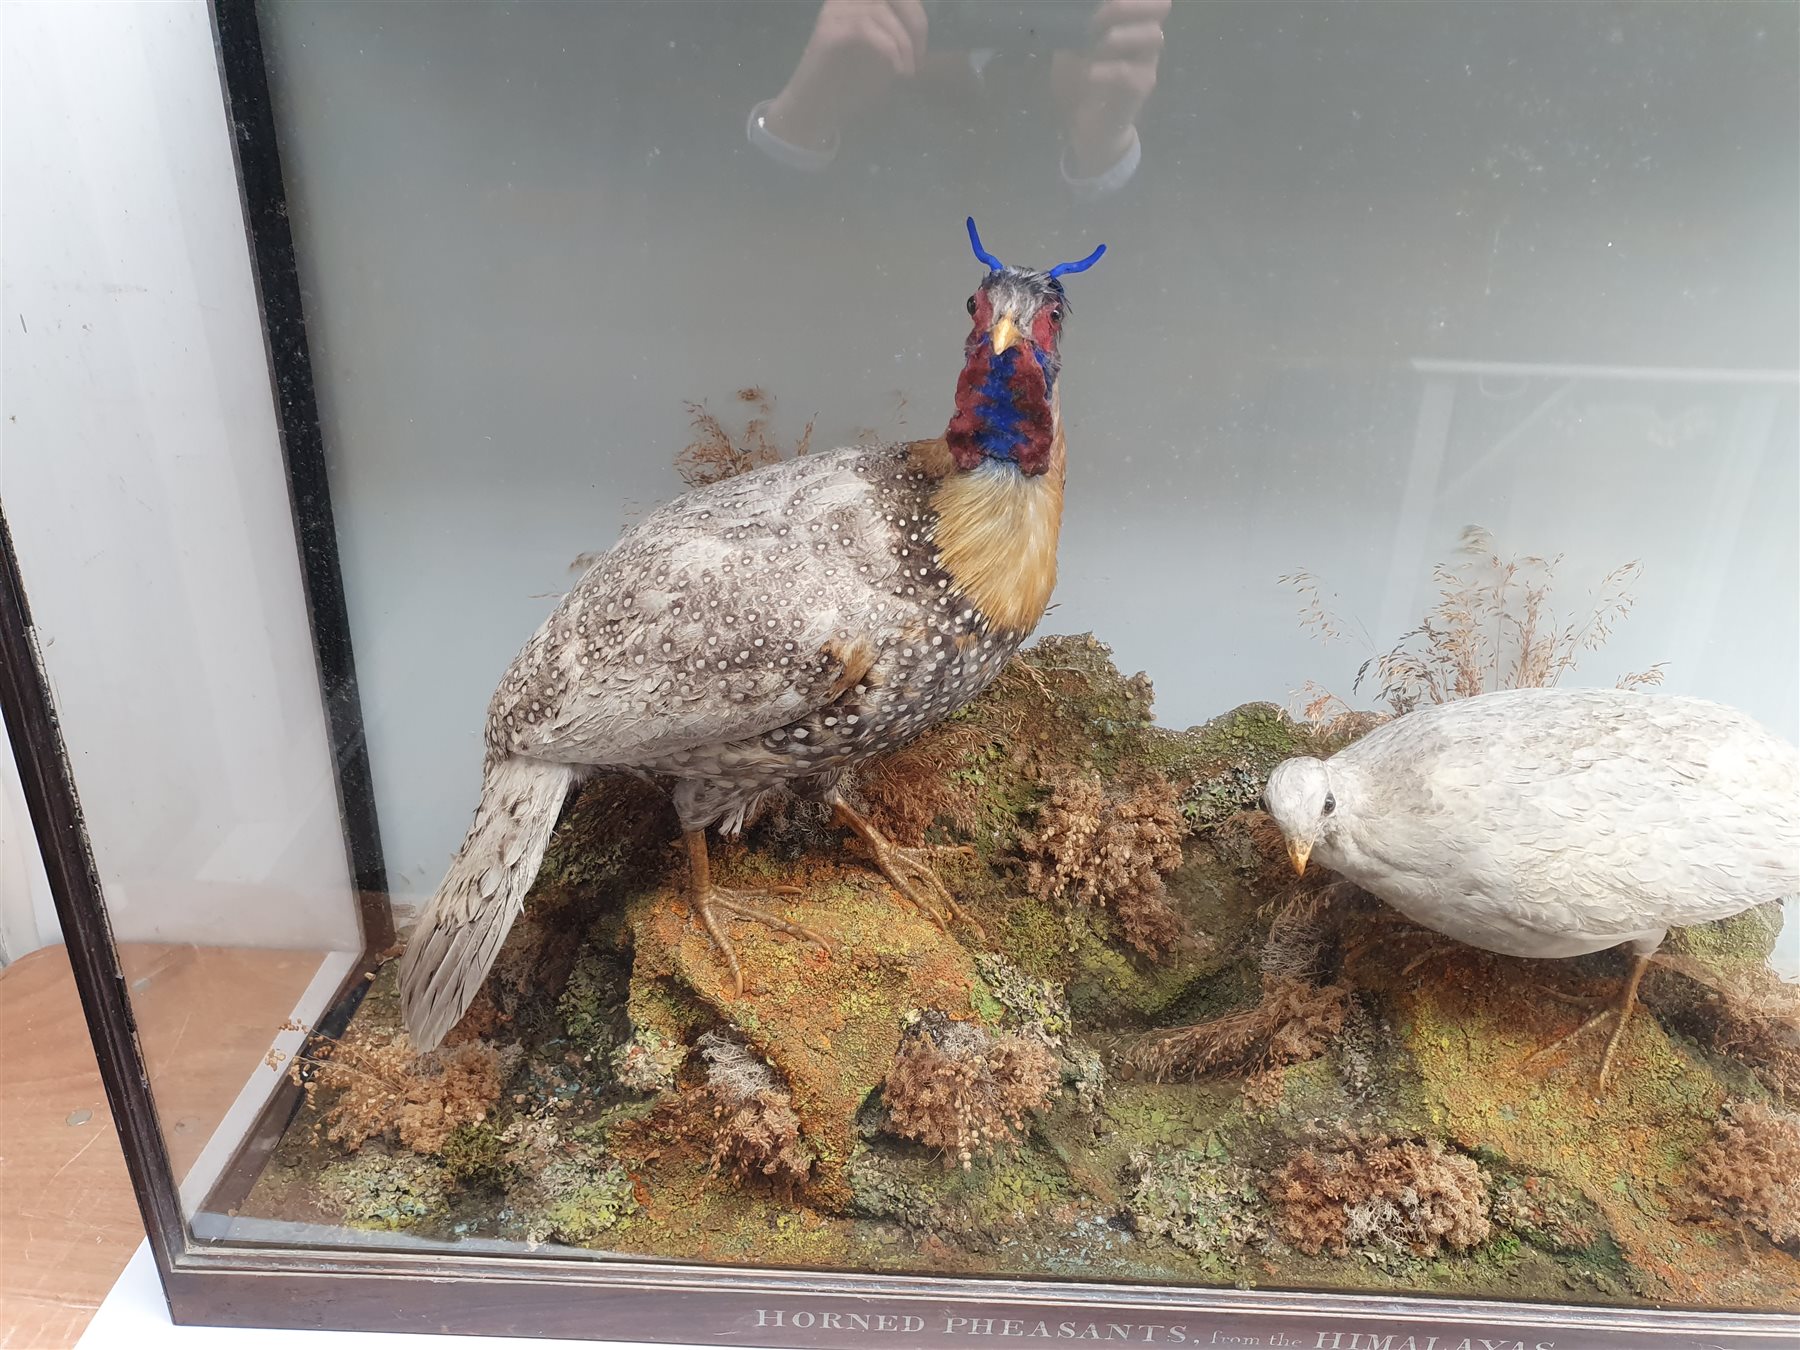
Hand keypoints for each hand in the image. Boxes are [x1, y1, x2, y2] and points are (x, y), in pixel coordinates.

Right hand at [763, 0, 929, 151]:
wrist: (816, 111)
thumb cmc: (850, 85)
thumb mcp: (884, 56)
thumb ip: (899, 35)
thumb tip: (921, 29)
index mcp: (857, 2)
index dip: (917, 17)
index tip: (920, 52)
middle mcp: (843, 0)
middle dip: (915, 24)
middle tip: (918, 58)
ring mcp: (833, 13)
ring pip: (880, 11)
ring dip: (902, 42)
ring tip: (906, 72)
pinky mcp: (827, 31)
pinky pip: (865, 28)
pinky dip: (888, 48)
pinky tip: (896, 71)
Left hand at [1053, 0, 1169, 177]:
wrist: (1088, 127)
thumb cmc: (1080, 82)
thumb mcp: (1073, 48)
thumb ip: (1077, 26)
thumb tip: (1072, 7)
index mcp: (1132, 24)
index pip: (1149, 1)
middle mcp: (1145, 39)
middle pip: (1158, 9)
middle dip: (1131, 6)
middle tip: (1105, 10)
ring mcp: (1146, 64)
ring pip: (1152, 37)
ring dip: (1122, 35)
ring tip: (1100, 42)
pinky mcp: (1140, 88)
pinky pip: (1130, 73)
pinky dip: (1109, 70)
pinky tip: (1091, 73)